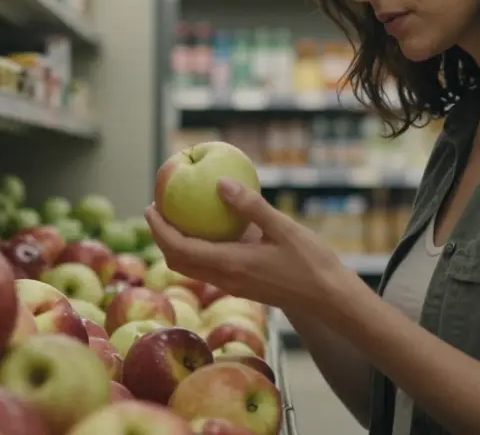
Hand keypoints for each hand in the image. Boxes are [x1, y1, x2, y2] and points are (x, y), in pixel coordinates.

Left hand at [145, 178, 352, 312]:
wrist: (329, 298)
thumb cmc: (311, 262)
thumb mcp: (283, 227)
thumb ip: (250, 206)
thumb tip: (219, 182)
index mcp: (231, 264)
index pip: (180, 249)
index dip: (159, 230)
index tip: (150, 207)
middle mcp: (226, 279)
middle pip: (178, 262)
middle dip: (161, 237)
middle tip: (157, 209)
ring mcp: (233, 285)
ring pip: (192, 268)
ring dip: (177, 245)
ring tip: (177, 217)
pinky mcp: (242, 285)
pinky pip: (209, 268)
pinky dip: (198, 250)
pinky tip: (210, 229)